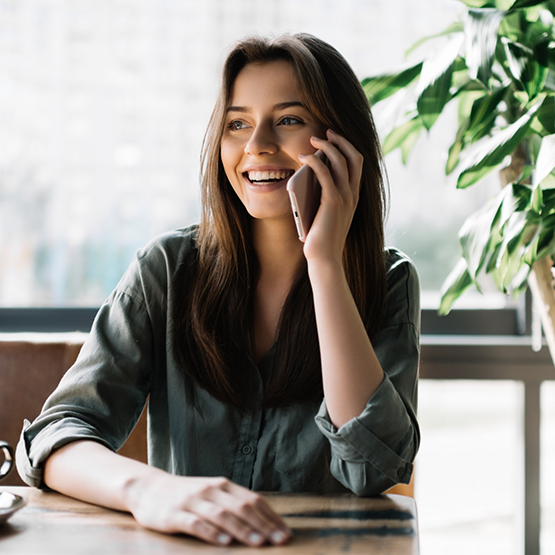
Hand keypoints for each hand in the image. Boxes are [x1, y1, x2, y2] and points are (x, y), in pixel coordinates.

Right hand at [124, 471, 290, 546]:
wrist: (149, 489)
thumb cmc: (187, 496)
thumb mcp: (212, 494)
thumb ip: (233, 504)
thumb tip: (263, 522)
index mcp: (223, 486)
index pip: (253, 500)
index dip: (271, 517)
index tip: (286, 534)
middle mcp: (211, 491)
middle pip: (242, 507)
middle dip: (263, 524)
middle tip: (280, 541)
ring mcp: (193, 502)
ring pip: (222, 515)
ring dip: (242, 529)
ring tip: (258, 542)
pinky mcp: (176, 514)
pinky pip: (196, 523)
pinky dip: (212, 532)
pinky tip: (224, 542)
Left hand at [299, 129, 362, 263]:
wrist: (324, 258)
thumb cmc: (321, 238)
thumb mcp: (325, 212)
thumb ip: (323, 194)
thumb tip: (310, 175)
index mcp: (354, 196)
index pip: (358, 163)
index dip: (347, 147)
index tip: (333, 138)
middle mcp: (353, 194)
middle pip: (354, 156)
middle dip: (340, 140)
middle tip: (325, 132)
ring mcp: (345, 197)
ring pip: (341, 160)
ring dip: (327, 146)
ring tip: (313, 140)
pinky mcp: (333, 201)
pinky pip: (325, 173)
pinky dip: (315, 160)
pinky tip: (303, 157)